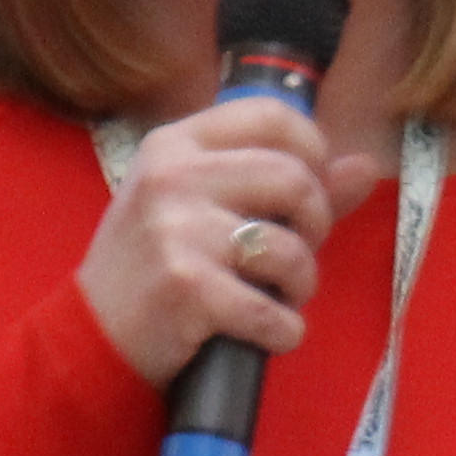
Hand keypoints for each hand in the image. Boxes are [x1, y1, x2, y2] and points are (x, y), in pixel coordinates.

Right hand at [78, 95, 337, 384]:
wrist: (90, 339)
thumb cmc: (153, 268)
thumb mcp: (200, 208)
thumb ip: (284, 185)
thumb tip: (365, 165)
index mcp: (176, 144)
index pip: (271, 116)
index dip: (313, 151)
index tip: (309, 189)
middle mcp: (173, 177)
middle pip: (293, 179)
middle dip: (316, 224)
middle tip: (298, 254)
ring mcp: (176, 232)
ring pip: (289, 248)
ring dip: (302, 284)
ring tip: (281, 296)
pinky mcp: (186, 289)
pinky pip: (272, 311)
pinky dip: (284, 333)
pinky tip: (268, 335)